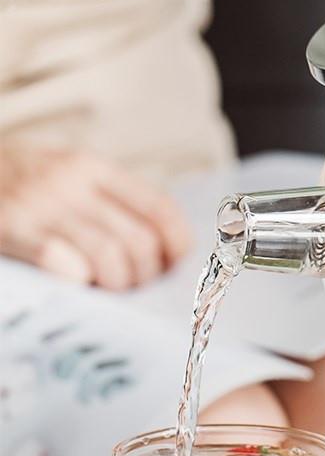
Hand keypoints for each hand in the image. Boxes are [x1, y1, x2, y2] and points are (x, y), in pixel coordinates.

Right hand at [0, 146, 191, 288]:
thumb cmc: (21, 185)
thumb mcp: (68, 177)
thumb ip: (111, 203)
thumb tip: (164, 250)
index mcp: (93, 167)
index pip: (159, 208)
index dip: (177, 244)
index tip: (171, 264)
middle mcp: (70, 182)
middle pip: (139, 241)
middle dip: (145, 275)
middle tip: (132, 285)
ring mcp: (39, 205)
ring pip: (109, 257)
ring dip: (116, 284)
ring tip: (106, 288)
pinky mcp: (10, 227)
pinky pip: (61, 261)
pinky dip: (77, 278)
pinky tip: (76, 282)